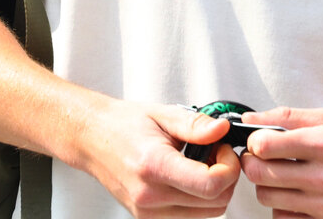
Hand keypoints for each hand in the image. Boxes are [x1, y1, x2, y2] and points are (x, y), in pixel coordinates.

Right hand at [77, 101, 240, 217]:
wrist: (92, 140)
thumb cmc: (123, 125)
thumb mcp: (163, 114)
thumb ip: (195, 125)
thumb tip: (222, 130)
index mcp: (154, 166)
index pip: (210, 185)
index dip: (229, 167)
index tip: (224, 148)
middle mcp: (149, 196)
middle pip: (214, 203)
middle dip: (227, 176)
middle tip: (218, 152)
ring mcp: (147, 212)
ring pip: (206, 213)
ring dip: (215, 189)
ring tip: (204, 162)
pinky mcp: (147, 217)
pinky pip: (189, 215)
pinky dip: (199, 197)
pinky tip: (192, 175)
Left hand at [240, 108, 322, 217]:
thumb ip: (291, 118)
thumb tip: (250, 120)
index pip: (266, 145)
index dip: (255, 141)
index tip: (260, 139)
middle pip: (261, 174)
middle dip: (253, 162)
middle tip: (261, 156)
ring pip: (268, 197)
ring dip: (267, 183)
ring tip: (282, 172)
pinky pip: (283, 218)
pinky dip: (281, 205)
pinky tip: (294, 191)